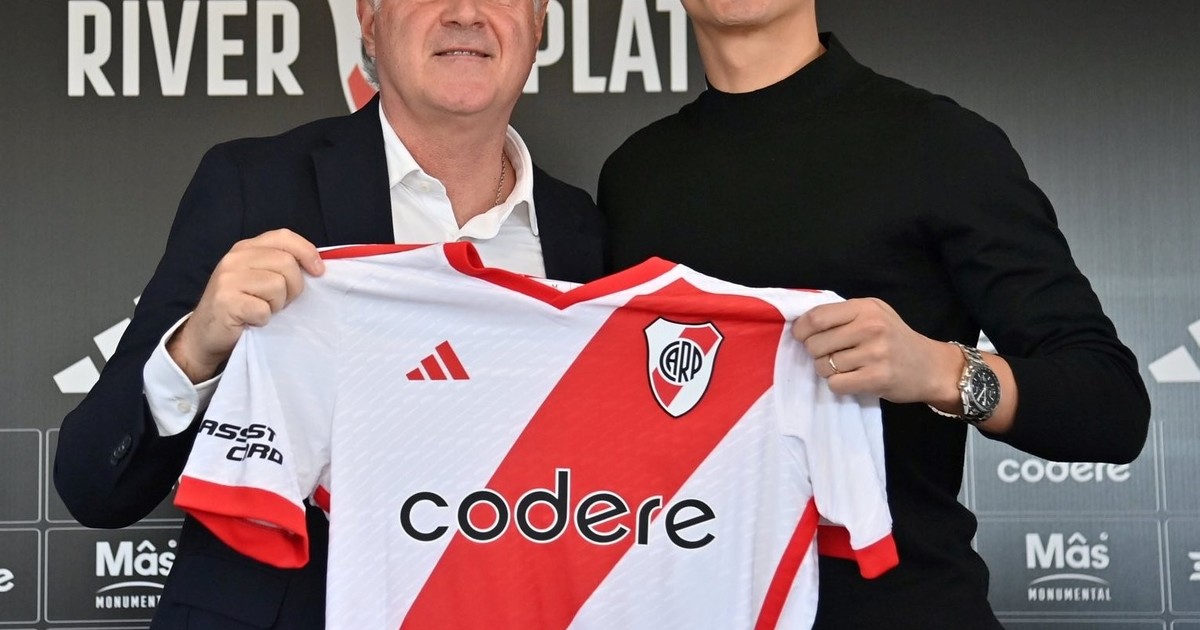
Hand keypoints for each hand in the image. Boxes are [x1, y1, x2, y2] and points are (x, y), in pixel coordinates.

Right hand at [167, 229, 323, 382]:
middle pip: (287, 263)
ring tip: (261, 310)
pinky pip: (264, 310)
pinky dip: (263, 320)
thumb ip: (280, 266)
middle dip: (293, 287)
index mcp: (246, 248)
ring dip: (277, 305)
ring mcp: (228, 279)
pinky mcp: (226, 301)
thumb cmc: (241, 308)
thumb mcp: (259, 279)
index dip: (307, 252)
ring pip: (278, 286)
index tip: (319, 272)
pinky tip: (251, 320)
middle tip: (279, 302)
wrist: (205, 335)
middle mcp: (235, 258)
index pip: (284, 237)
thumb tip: (318, 266)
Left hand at [791, 297, 961, 405]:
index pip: (817, 317)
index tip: (801, 337)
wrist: (931, 367)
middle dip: (815, 352)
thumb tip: (803, 322)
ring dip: (827, 370)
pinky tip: (851, 379)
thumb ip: (843, 314)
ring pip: (823, 366)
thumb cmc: (895, 338)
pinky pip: (836, 384)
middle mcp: (870, 327)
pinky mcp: (877, 378)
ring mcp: (875, 354)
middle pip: (815, 343)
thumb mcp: (874, 314)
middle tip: (829, 354)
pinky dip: (838, 384)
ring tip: (844, 367)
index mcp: (865, 308)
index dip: (801, 329)